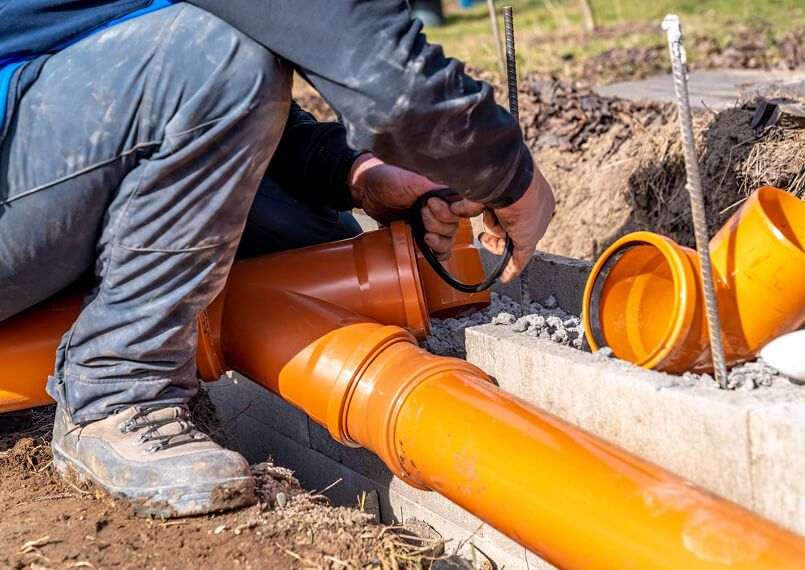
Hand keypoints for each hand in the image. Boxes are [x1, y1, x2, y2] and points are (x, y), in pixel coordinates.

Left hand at [349, 153, 470, 259]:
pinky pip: (438, 250)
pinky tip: (426, 245)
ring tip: (423, 233)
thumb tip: (457, 192)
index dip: (457, 211)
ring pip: (449, 240)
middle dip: (439, 224)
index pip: (465, 207)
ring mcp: (431, 223)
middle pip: (456, 226)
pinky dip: (436, 252)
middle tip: (421, 213)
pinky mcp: (420, 235)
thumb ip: (435, 187)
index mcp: (443, 193)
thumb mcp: (412, 180)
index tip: (440, 208)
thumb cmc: (388, 178)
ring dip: (438, 240)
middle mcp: (441, 208)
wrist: (366, 190)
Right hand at [451, 169, 554, 281]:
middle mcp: (537, 209)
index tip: (486, 218)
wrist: (511, 179)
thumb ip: (475, 199)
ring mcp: (534, 226)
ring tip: (486, 229)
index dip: (499, 218)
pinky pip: (520, 259)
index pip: (516, 212)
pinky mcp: (528, 240)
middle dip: (496, 232)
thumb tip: (456, 207)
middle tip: (483, 236)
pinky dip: (511, 268)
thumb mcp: (486, 185)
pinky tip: (505, 277)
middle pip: (513, 228)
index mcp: (532, 192)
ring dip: (494, 237)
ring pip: (510, 239)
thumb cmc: (499, 174)